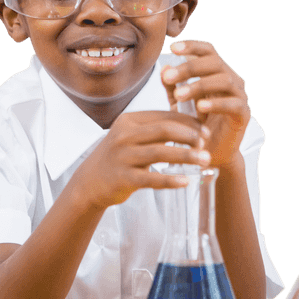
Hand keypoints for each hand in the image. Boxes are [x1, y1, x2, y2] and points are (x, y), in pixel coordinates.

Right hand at [70, 111, 211, 208]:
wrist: (91, 181)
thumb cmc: (120, 156)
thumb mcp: (132, 135)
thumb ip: (157, 128)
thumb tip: (194, 123)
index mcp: (129, 121)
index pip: (164, 117)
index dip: (189, 123)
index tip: (205, 132)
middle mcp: (124, 136)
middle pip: (164, 130)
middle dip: (190, 136)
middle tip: (207, 144)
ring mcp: (122, 157)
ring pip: (160, 153)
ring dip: (186, 156)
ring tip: (205, 160)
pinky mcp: (123, 178)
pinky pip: (151, 178)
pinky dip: (170, 180)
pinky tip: (186, 181)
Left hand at [161, 40, 250, 167]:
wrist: (210, 153)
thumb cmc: (195, 125)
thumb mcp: (178, 103)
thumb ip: (171, 86)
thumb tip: (164, 68)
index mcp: (216, 73)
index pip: (208, 51)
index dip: (192, 46)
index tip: (172, 48)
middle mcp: (231, 80)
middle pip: (215, 62)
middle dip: (189, 67)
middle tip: (169, 77)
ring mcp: (240, 96)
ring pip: (224, 80)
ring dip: (200, 85)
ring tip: (179, 95)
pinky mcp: (244, 114)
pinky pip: (234, 104)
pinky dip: (217, 103)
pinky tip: (200, 107)